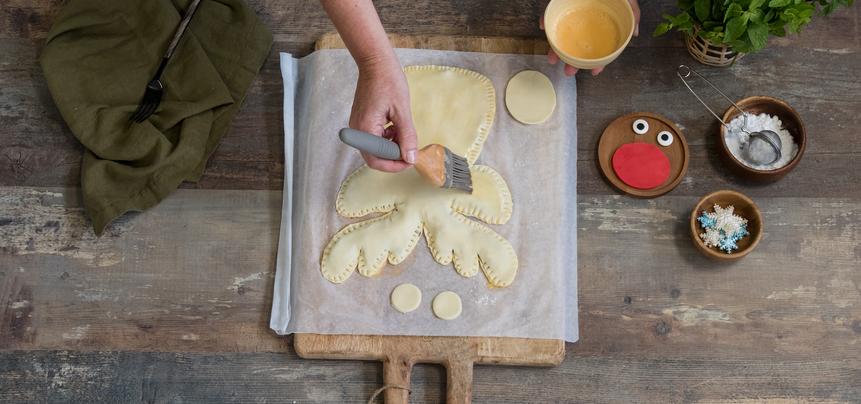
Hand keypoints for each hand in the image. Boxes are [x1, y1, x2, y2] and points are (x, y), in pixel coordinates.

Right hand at [349, 57, 417, 171]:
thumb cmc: (388, 82)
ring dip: (391, 146)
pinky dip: (386, 137)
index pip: (376, 160)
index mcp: (366, 129)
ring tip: (404, 135)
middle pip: (374, 156)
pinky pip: (373, 137)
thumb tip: (410, 158)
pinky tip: (395, 127)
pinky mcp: (361, 120)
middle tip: (410, 151)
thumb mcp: (402, 111)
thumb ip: (407, 136)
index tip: (410, 161)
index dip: (394, 165)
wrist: (375, 63)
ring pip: (375, 147)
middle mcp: (358, 130)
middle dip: (393, 157)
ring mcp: (358, 125)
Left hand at [540, 0, 640, 76]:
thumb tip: (634, 34)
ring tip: (552, 58)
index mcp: (599, 20)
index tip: (593, 72)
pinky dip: (546, 18)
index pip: (597, 45)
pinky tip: (544, 26)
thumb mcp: (629, 1)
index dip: (596, 61)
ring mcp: (571, 10)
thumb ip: (633, 15)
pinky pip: (550, 11)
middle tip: (568, 72)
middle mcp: (585, 18)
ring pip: (561, 33)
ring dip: (555, 47)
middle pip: (577, 44)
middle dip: (571, 61)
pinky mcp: (559, 3)